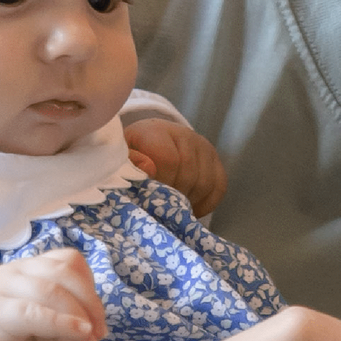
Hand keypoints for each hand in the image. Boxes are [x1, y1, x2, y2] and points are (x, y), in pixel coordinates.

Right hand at [0, 245, 105, 340]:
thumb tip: (90, 320)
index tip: (100, 323)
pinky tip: (79, 335)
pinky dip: (61, 322)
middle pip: (63, 271)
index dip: (91, 288)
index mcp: (29, 270)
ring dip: (78, 315)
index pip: (69, 261)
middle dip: (90, 303)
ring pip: (51, 288)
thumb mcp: (59, 335)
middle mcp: (12, 272)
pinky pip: (33, 311)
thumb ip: (75, 317)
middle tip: (99, 335)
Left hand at [121, 101, 227, 218]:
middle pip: (190, 175)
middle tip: (162, 206)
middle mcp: (184, 134)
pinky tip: (191, 207)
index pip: (170, 160)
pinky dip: (206, 203)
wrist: (148, 142)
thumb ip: (129, 164)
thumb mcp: (121, 159)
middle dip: (175, 197)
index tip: (151, 196)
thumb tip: (149, 169)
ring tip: (174, 208)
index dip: (162, 183)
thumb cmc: (131, 157)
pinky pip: (219, 186)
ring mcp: (203, 146)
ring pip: (205, 183)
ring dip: (190, 202)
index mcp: (156, 132)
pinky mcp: (215, 159)